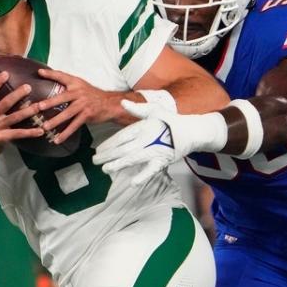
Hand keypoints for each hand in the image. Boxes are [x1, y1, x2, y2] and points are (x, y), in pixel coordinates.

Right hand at [0, 71, 43, 155]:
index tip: (6, 74)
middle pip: (5, 103)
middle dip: (17, 95)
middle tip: (28, 87)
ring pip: (14, 117)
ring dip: (28, 111)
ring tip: (39, 106)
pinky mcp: (2, 138)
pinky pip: (18, 134)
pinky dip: (30, 132)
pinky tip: (40, 130)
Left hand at [34, 68, 123, 143]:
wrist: (109, 103)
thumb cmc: (91, 95)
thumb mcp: (80, 86)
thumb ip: (67, 86)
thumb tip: (50, 88)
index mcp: (75, 83)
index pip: (62, 76)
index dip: (51, 74)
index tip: (40, 72)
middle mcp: (79, 92)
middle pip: (62, 97)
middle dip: (50, 102)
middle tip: (39, 107)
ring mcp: (83, 104)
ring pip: (67, 113)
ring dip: (55, 121)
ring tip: (45, 127)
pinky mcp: (87, 115)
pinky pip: (74, 125)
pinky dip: (66, 133)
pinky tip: (58, 139)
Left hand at [93, 100, 226, 184]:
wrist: (191, 130)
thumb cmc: (170, 120)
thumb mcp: (153, 110)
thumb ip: (136, 109)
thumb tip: (122, 103)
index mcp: (142, 127)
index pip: (121, 136)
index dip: (108, 143)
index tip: (98, 149)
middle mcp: (145, 139)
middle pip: (123, 148)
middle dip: (108, 155)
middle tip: (95, 160)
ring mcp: (154, 151)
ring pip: (133, 159)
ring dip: (118, 164)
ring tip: (106, 169)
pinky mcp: (163, 161)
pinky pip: (152, 170)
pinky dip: (143, 176)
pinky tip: (133, 183)